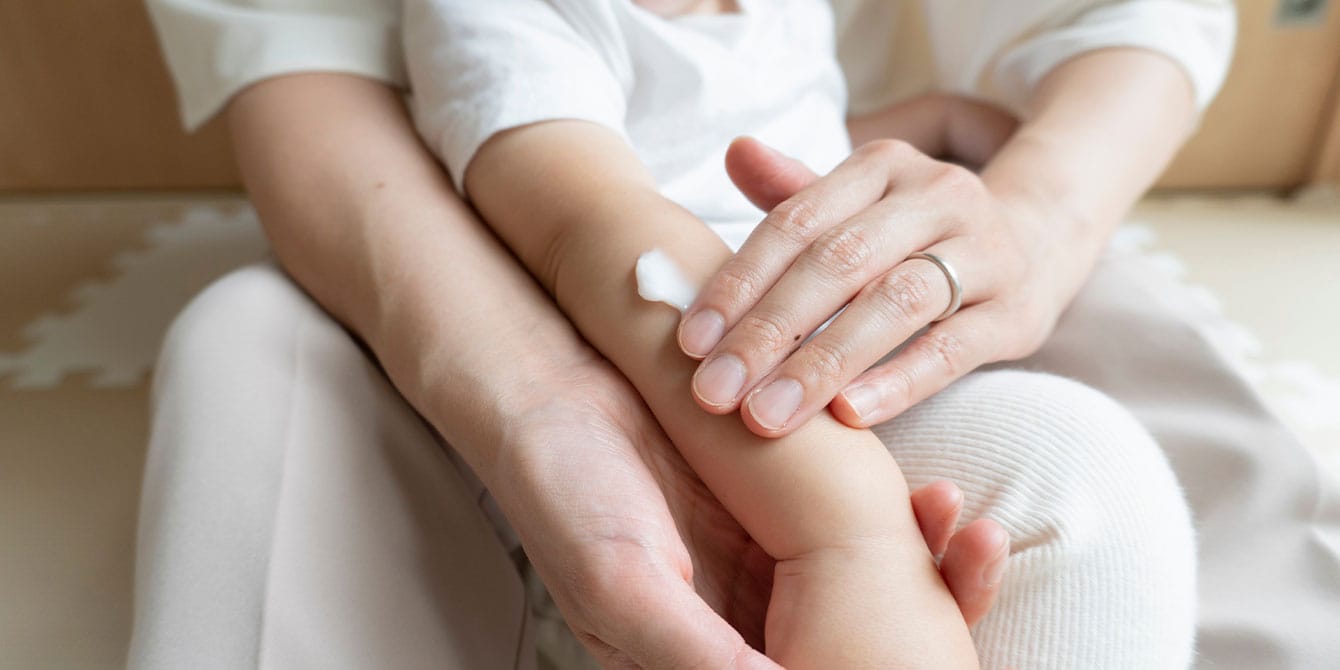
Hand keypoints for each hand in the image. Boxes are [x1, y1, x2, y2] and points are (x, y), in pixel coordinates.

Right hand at [489, 349, 1007, 666]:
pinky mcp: (779, 512)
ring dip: (924, 568)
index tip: (928, 659)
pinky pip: (853, 530)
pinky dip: (900, 521)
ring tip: (966, 532)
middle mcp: (744, 623)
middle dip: (927, 621)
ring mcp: (767, 568)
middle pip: (849, 649)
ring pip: (866, 592)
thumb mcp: (621, 581)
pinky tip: (932, 498)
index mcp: (703, 660)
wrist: (552, 392)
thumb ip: (692, 648)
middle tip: (975, 569)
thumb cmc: (566, 495)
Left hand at [680, 128, 1074, 435]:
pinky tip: (849, 417)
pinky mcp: (1018, 311)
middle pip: (839, 263)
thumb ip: (794, 194)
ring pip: (894, 304)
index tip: (691, 342)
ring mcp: (985, 251)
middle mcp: (936, 196)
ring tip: (766, 416)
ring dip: (823, 363)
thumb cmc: (913, 234)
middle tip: (715, 392)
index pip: (797, 222)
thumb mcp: (857, 205)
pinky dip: (899, 381)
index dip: (739, 281)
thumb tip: (734, 152)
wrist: (1037, 240)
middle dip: (769, 331)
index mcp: (882, 166)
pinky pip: (955, 348)